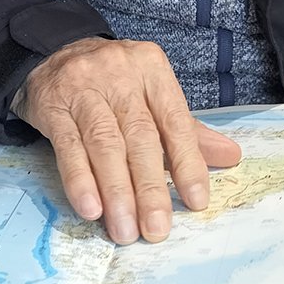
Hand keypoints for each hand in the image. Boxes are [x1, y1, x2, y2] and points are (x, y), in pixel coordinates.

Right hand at [17, 37, 240, 244]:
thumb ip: (186, 129)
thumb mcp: (152, 94)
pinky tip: (90, 208)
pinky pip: (68, 147)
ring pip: (105, 144)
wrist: (54, 53)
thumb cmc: (114, 82)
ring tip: (125, 230)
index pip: (174, 120)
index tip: (196, 201)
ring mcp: (83, 88)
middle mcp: (120, 75)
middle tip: (156, 229)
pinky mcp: (53, 105)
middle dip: (150, 187)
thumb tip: (230, 156)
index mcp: (152, 69)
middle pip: (140, 136)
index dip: (187, 162)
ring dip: (117, 192)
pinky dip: (80, 180)